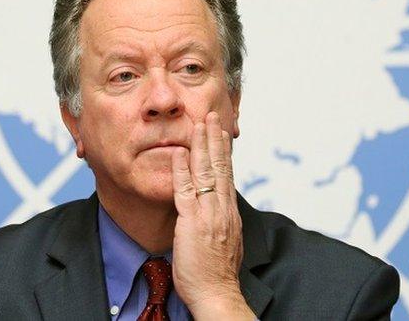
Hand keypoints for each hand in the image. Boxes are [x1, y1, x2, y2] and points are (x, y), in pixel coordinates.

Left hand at [171, 112, 253, 319]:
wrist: (217, 294)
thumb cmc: (217, 275)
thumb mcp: (225, 242)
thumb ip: (222, 225)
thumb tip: (220, 215)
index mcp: (229, 214)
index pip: (228, 175)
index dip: (224, 152)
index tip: (222, 133)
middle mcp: (222, 209)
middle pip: (220, 167)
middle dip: (215, 139)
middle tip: (213, 115)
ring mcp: (208, 214)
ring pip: (206, 173)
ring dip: (201, 145)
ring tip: (199, 123)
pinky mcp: (192, 223)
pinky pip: (186, 191)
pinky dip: (182, 170)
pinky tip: (179, 152)